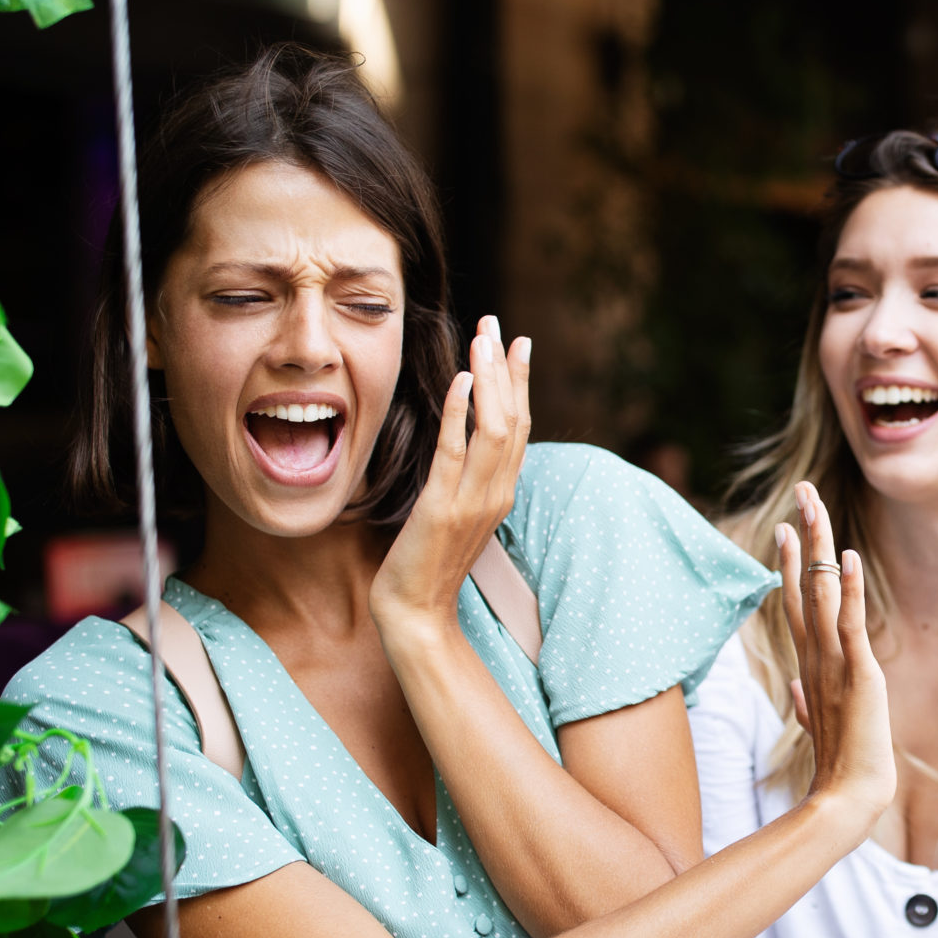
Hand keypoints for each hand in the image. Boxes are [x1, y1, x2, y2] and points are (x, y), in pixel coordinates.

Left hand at [372, 316, 532, 636]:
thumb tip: (464, 442)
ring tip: (483, 338)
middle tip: (498, 325)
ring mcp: (474, 500)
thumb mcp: (456, 515)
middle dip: (506, 368)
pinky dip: (461, 412)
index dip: (520, 383)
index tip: (517, 344)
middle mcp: (496, 493)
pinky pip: (456, 451)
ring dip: (490, 379)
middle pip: (514, 419)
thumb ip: (466, 480)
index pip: (520, 428)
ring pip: (494, 428)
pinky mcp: (443, 506)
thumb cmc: (428, 565)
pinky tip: (461, 380)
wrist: (416, 612)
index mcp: (501, 493)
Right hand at [776, 481, 894, 821]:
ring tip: (814, 504)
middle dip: (802, 537)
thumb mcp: (822, 728)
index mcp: (811, 665)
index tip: (784, 530)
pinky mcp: (857, 673)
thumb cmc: (839, 769)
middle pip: (803, 584)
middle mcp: (816, 656)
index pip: (795, 604)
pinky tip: (848, 556)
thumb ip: (808, 703)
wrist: (847, 799)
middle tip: (802, 492)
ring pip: (821, 592)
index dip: (788, 565)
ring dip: (818, 546)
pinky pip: (851, 622)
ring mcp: (833, 662)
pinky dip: (851, 588)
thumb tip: (798, 691)